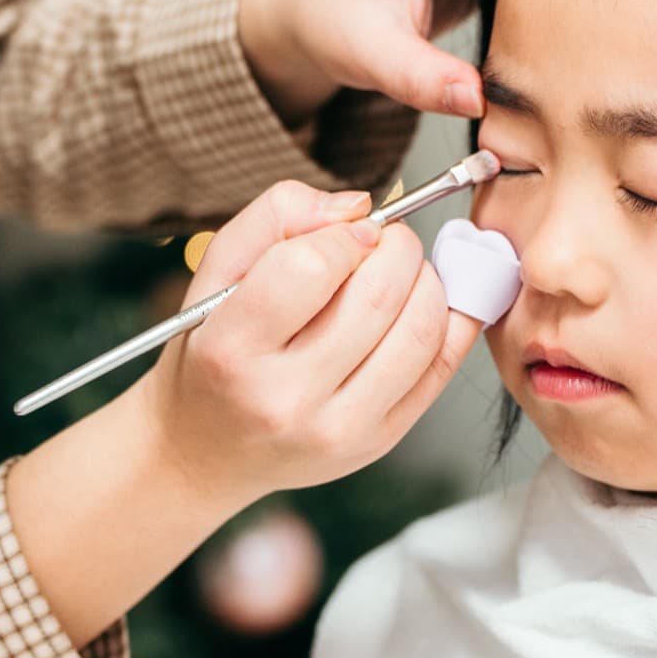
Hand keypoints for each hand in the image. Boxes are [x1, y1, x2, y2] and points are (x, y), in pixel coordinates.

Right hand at [5, 179, 487, 646]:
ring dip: (427, 281)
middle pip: (377, 297)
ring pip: (420, 332)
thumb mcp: (215, 273)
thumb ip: (275, 216)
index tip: (348, 231)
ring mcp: (337, 430)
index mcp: (231, 350)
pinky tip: (422, 303)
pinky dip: (449, 320)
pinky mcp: (377, 443)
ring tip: (402, 272)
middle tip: (385, 240)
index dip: (343, 233)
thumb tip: (356, 206)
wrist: (207, 451)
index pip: (309, 268)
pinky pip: (440, 368)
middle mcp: (283, 399)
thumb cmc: (212, 353)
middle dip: (396, 247)